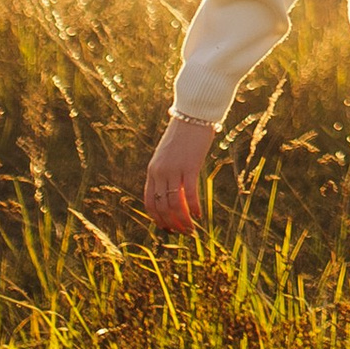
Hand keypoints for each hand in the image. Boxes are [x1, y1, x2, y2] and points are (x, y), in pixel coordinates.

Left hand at [144, 113, 216, 231]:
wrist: (193, 115)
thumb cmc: (183, 135)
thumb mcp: (168, 156)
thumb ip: (167, 173)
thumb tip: (173, 193)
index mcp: (152, 170)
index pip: (149, 202)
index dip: (157, 218)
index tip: (168, 228)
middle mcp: (160, 172)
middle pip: (162, 206)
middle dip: (172, 223)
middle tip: (183, 232)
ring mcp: (174, 169)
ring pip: (174, 204)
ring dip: (183, 220)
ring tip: (192, 229)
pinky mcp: (190, 166)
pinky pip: (189, 193)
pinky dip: (193, 208)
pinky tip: (200, 215)